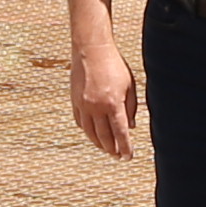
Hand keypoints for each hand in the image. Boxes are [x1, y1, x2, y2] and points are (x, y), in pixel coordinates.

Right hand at [70, 32, 141, 157]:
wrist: (91, 50)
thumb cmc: (114, 65)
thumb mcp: (129, 85)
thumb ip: (131, 107)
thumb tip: (131, 127)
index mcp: (113, 103)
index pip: (120, 133)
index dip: (125, 147)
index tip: (128, 156)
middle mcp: (96, 107)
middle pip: (104, 137)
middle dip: (112, 149)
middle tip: (118, 156)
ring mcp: (83, 105)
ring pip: (91, 133)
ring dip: (99, 144)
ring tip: (106, 150)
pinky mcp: (74, 101)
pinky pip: (81, 122)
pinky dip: (87, 131)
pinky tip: (93, 135)